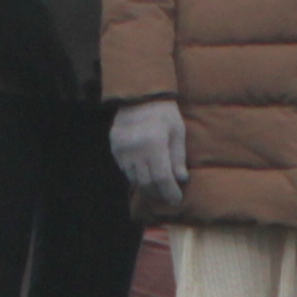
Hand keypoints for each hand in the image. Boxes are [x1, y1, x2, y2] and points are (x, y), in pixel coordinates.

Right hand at [109, 98, 190, 215]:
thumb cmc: (164, 113)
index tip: (176, 200)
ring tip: (157, 188)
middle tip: (167, 197)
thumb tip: (181, 179)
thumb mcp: (177, 132)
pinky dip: (135, 175)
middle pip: (146, 182)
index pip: (162, 177)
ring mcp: (123, 149)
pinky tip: (144, 174)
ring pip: (134, 178)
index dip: (169, 192)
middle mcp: (136, 149)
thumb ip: (178, 157)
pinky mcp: (115, 147)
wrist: (139, 96)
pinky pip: (125, 169)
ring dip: (146, 186)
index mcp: (154, 144)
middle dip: (158, 193)